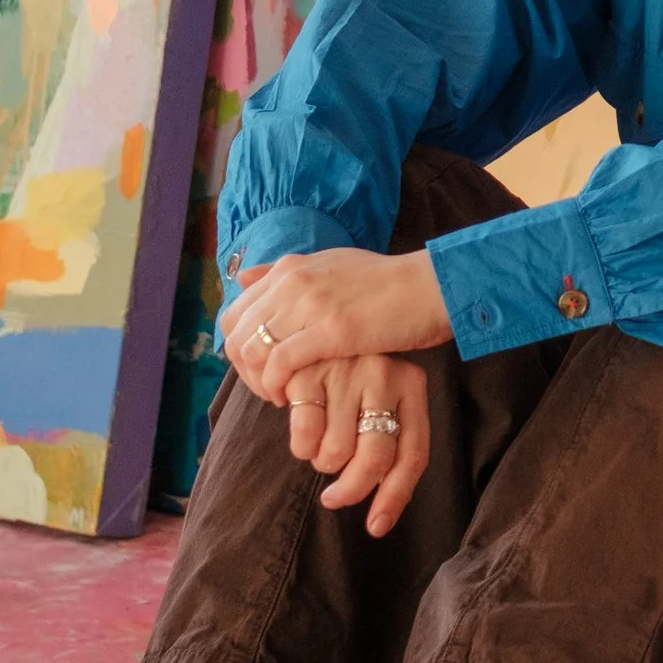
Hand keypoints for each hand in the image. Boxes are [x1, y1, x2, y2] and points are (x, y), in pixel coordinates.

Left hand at [222, 246, 451, 397]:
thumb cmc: (385, 283)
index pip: (235, 312)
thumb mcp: (329, 264)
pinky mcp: (330, 331)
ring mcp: (310, 304)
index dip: (238, 348)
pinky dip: (277, 386)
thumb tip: (243, 277)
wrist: (428, 287)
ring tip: (280, 396)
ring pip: (253, 351)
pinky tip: (292, 398)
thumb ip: (286, 272)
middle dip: (243, 370)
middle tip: (267, 389)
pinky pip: (280, 364)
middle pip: (237, 334)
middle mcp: (293, 282)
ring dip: (258, 382)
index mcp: (291, 268)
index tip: (259, 369)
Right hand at [280, 351, 428, 534]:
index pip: (413, 455)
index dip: (394, 498)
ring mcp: (346, 371)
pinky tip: (302, 436)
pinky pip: (305, 435)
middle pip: (374, 459)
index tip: (376, 527)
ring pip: (336, 452)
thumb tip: (378, 522)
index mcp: (412, 384)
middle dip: (351, 490)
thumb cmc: (357, 379)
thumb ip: (389, 448)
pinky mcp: (309, 371)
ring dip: (323, 463)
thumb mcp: (385, 401)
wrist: (318, 323)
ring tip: (320, 449)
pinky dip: (301, 447)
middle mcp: (384, 375)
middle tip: (334, 498)